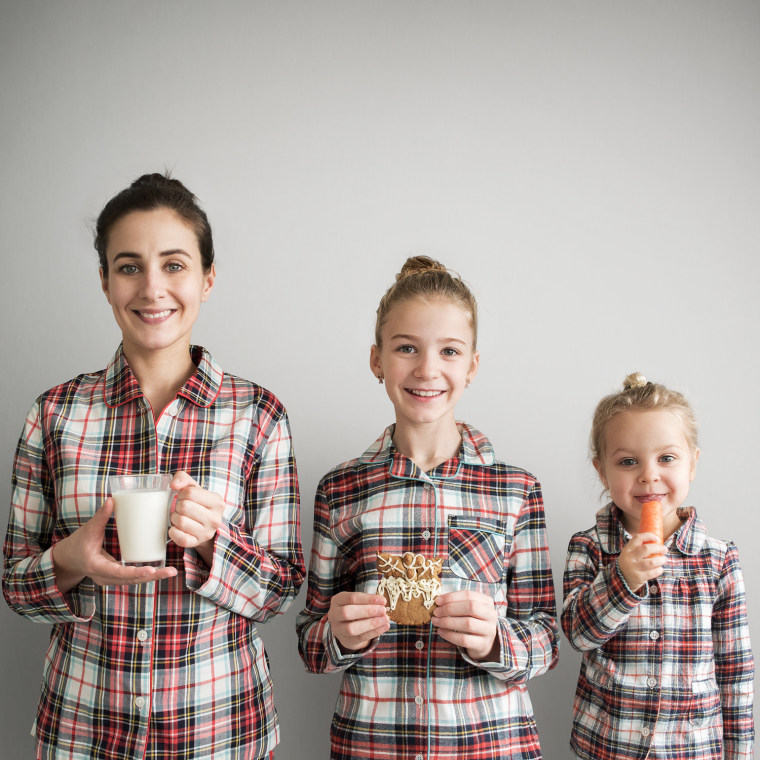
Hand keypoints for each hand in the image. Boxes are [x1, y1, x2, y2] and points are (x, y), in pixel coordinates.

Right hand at [52, 498, 177, 592]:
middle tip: (171, 571)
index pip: (118, 573)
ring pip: (134, 581)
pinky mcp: (116, 577)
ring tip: (171, 571)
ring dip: (153, 577)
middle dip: (152, 576)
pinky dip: (147, 575)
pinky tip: (162, 570)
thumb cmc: (77, 544)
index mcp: (96, 567)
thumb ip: (100, 517)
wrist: (69, 559)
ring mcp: (111, 579)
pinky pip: (133, 578)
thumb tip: (112, 500)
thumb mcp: (87, 530)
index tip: (150, 569)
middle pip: (131, 580)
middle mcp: (105, 578)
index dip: (135, 572)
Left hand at [168, 471, 224, 565]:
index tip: (184, 496)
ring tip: (180, 517)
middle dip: (178, 506)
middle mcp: (215, 518)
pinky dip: (173, 532)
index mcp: (217, 501)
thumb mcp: (194, 488)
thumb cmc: (198, 503)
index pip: (190, 493)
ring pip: (180, 522)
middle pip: (184, 507)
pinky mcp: (197, 543)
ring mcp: (207, 532)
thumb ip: (183, 478)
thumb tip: (173, 485)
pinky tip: (176, 528)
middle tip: (181, 508)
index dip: (182, 493)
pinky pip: (180, 538)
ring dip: (175, 518)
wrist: (205, 526)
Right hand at [327, 592, 389, 652]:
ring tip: (385, 619)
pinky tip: (384, 626)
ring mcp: (338, 629)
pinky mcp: (346, 641)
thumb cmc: (355, 609)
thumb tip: (382, 603)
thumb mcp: (358, 602)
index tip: (383, 600)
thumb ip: (368, 601)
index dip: (368, 599)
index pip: (351, 598)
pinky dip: (374, 632)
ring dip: (371, 623)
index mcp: (337, 600)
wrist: (347, 627)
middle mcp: (334, 614)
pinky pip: (360, 638)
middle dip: (367, 611)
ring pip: (351, 628)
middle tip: (383, 610)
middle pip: (347, 612)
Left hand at [432, 590, 498, 660]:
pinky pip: (465, 639)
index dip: (451, 597)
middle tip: (436, 612)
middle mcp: (491, 615)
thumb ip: (457, 603)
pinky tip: (441, 632)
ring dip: (448, 622)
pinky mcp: (483, 644)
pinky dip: (450, 635)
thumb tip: (438, 601)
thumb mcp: (468, 610)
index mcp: (487, 602)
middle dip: (450, 609)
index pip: (469, 595)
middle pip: (470, 607)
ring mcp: (489, 630)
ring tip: (436, 621)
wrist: (484, 643)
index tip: (437, 601)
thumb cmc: (473, 621)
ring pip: (468, 624)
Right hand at [618, 532, 666, 591]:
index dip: (649, 536)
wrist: (622, 579)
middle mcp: (629, 557)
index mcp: (628, 549)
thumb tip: (656, 540)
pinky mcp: (639, 577)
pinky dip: (659, 570)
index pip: (638, 538)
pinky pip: (652, 573)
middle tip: (665, 549)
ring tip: (664, 559)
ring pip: (651, 562)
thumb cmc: (631, 563)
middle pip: (646, 549)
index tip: (657, 538)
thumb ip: (639, 547)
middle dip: (658, 548)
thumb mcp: (630, 553)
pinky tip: (660, 568)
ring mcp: (633, 568)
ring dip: (661, 560)